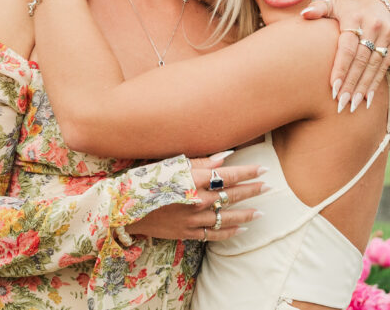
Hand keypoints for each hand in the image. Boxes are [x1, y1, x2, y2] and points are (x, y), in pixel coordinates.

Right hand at [125, 155, 265, 241]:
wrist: (123, 209)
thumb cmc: (143, 180)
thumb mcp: (169, 164)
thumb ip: (199, 161)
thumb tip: (225, 156)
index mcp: (193, 179)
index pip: (228, 175)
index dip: (247, 172)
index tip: (262, 169)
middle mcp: (197, 200)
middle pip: (232, 195)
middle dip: (252, 190)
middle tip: (267, 187)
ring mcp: (193, 219)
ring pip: (227, 217)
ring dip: (246, 213)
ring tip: (260, 211)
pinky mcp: (187, 233)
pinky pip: (214, 234)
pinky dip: (229, 232)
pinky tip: (240, 229)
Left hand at [301, 0, 389, 112]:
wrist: (379, 3)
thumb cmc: (347, 8)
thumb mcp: (332, 3)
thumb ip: (318, 8)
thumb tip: (304, 15)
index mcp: (354, 17)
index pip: (348, 47)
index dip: (341, 67)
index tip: (332, 86)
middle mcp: (373, 25)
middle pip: (361, 59)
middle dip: (351, 82)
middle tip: (340, 102)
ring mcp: (386, 35)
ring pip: (374, 65)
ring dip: (363, 87)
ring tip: (351, 105)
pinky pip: (384, 67)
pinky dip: (375, 84)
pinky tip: (367, 100)